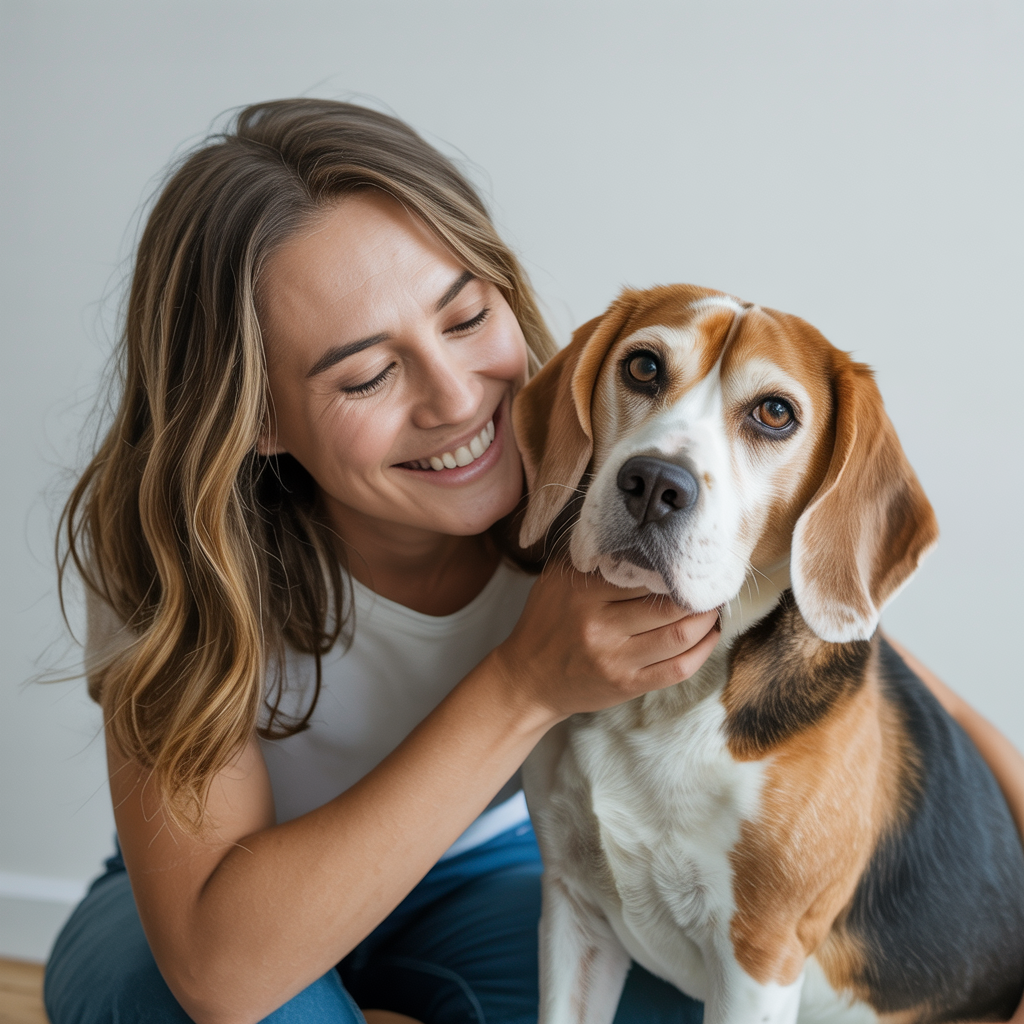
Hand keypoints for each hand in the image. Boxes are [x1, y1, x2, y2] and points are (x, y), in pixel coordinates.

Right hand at [493, 562, 720, 721]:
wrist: (528, 679)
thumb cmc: (547, 622)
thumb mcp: (557, 579)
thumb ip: (591, 555)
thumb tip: (638, 532)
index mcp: (582, 593)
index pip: (642, 573)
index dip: (671, 566)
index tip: (688, 558)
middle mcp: (599, 626)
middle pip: (667, 605)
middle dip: (698, 593)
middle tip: (711, 582)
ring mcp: (615, 659)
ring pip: (679, 635)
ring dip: (706, 619)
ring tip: (713, 605)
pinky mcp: (627, 685)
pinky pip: (678, 669)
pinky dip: (703, 650)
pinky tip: (709, 635)